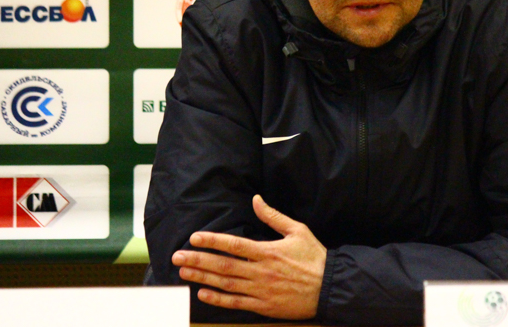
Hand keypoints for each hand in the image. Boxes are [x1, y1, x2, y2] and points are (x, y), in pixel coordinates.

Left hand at [171, 195, 326, 319]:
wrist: (330, 287)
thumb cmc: (314, 257)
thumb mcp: (297, 230)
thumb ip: (273, 216)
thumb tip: (256, 199)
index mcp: (268, 251)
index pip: (234, 245)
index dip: (212, 241)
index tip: (194, 238)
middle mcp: (261, 271)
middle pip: (223, 265)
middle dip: (198, 260)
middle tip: (177, 257)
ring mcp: (261, 290)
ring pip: (226, 284)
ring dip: (203, 278)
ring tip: (184, 272)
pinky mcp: (264, 306)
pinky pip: (237, 303)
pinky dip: (219, 299)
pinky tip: (203, 293)